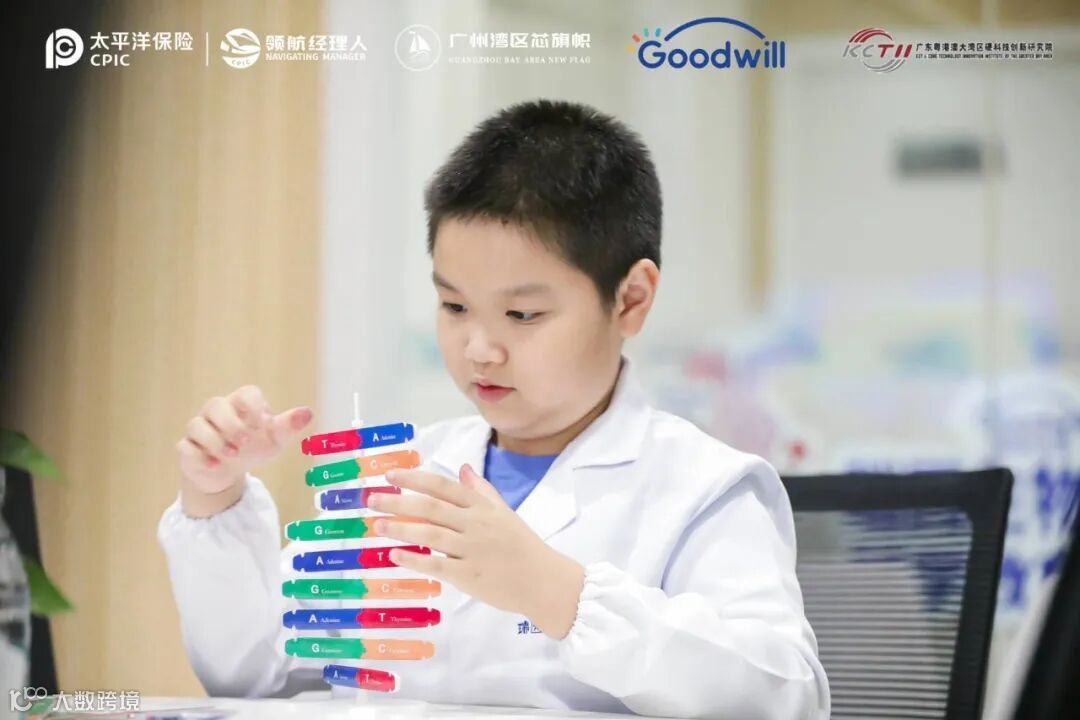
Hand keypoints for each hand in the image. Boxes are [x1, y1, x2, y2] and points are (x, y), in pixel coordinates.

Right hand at [176, 385, 312, 515]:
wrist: (228, 473)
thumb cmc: (253, 448)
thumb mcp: (274, 440)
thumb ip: (288, 426)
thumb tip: (308, 413)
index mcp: (240, 405)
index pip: (246, 393)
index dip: (254, 405)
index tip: (264, 423)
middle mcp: (217, 413)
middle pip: (215, 405)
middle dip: (231, 424)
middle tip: (245, 443)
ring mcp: (200, 429)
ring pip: (196, 425)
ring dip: (215, 441)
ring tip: (233, 456)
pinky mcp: (187, 448)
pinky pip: (185, 447)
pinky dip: (199, 457)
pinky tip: (215, 466)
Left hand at [368, 463, 585, 638]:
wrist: (543, 581)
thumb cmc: (522, 546)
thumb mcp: (504, 513)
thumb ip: (482, 491)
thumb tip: (462, 469)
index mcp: (483, 507)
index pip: (444, 487)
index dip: (415, 479)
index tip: (390, 475)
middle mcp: (476, 524)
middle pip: (431, 508)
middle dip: (399, 501)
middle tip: (372, 499)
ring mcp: (472, 550)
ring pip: (430, 534)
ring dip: (401, 528)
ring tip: (378, 525)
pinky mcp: (469, 576)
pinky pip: (436, 565)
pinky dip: (414, 559)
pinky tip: (395, 555)